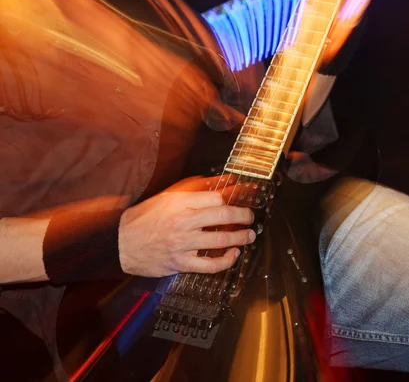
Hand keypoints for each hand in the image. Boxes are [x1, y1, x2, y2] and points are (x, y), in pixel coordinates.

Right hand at [118, 176, 255, 276]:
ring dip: (240, 237)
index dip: (231, 199)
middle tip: (250, 217)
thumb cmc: (142, 218)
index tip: (241, 199)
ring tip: (249, 235)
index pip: (215, 198)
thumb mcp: (167, 197)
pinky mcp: (180, 263)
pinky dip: (226, 260)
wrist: (119, 242)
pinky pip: (210, 265)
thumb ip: (193, 189)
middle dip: (243, 216)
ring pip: (220, 240)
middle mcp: (183, 222)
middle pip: (223, 216)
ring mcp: (182, 244)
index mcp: (179, 203)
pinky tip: (233, 254)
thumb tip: (218, 181)